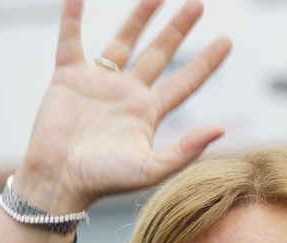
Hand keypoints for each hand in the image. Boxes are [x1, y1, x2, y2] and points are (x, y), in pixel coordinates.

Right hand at [0, 0, 230, 242]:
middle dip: (178, 29)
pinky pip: (71, 40)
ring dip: (139, 17)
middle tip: (198, 4)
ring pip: (124, 40)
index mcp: (149, 113)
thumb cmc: (105, 181)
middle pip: (160, 53)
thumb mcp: (152, 168)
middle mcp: (128, 93)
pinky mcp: (68, 77)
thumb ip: (186, 150)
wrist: (59, 181)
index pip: (185, 82)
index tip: (227, 40)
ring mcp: (99, 83)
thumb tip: (221, 128)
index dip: (206, 61)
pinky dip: (72, 18)